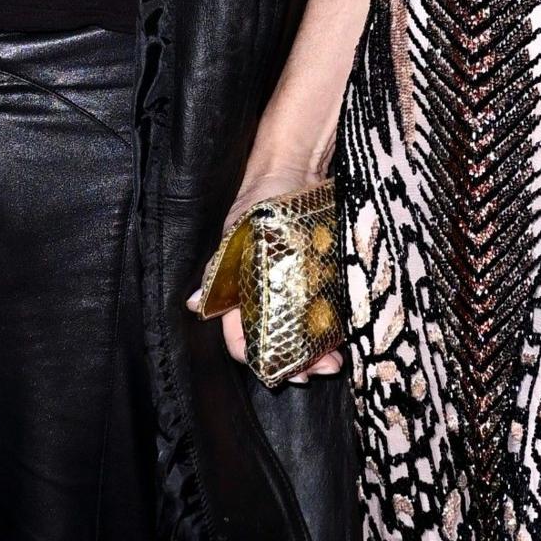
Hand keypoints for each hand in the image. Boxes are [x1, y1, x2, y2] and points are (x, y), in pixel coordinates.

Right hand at [199, 151, 342, 379]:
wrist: (295, 170)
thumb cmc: (260, 202)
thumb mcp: (236, 237)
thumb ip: (217, 273)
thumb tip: (193, 305)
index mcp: (242, 295)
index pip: (244, 340)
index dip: (261, 359)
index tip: (284, 370)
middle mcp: (269, 299)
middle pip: (280, 346)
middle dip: (298, 364)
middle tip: (320, 370)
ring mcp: (298, 294)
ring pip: (306, 336)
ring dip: (319, 354)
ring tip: (335, 362)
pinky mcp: (324, 283)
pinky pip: (329, 315)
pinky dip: (336, 332)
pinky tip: (347, 341)